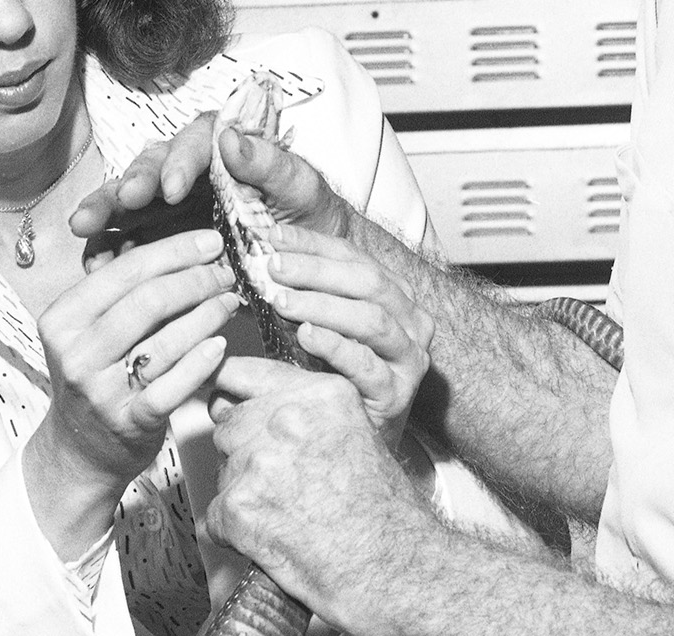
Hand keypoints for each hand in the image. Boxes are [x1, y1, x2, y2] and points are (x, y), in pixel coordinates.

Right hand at [27, 229, 238, 493]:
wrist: (79, 450)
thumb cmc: (96, 377)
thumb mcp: (90, 331)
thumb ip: (123, 292)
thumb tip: (184, 249)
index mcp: (63, 319)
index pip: (125, 271)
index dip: (175, 251)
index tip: (209, 242)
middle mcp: (77, 354)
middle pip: (149, 300)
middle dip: (197, 279)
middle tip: (224, 273)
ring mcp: (102, 391)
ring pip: (167, 340)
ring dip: (208, 314)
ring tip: (230, 301)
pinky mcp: (130, 422)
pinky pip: (176, 384)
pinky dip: (202, 360)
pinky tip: (220, 344)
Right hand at [69, 112, 354, 258]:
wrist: (311, 261)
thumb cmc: (309, 216)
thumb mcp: (301, 188)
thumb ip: (270, 163)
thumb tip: (232, 137)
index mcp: (219, 148)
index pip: (192, 146)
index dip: (178, 165)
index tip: (172, 189)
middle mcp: (185, 171)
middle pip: (147, 170)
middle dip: (128, 186)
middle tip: (120, 203)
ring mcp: (167, 206)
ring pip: (127, 204)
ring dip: (105, 214)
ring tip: (85, 229)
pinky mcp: (159, 239)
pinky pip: (128, 242)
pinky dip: (111, 251)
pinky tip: (96, 264)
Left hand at [205, 359, 438, 618]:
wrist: (392, 568)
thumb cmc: (383, 513)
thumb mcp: (356, 434)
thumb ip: (308, 413)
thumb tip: (252, 407)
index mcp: (321, 393)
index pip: (249, 373)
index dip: (233, 391)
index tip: (220, 395)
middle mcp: (288, 418)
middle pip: (232, 424)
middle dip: (245, 452)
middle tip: (281, 485)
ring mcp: (260, 461)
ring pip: (224, 469)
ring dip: (242, 490)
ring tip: (285, 514)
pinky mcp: (240, 506)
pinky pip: (217, 514)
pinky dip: (236, 532)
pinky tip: (272, 539)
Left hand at [269, 224, 432, 447]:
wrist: (360, 436)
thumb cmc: (338, 375)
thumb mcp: (326, 326)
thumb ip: (307, 293)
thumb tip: (262, 257)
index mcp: (395, 296)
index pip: (355, 258)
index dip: (314, 244)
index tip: (274, 237)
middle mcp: (410, 322)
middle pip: (367, 283)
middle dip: (317, 271)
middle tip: (274, 267)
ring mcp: (408, 359)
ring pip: (372, 321)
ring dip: (324, 306)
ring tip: (282, 301)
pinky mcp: (397, 394)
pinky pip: (367, 366)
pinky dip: (336, 347)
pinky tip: (306, 336)